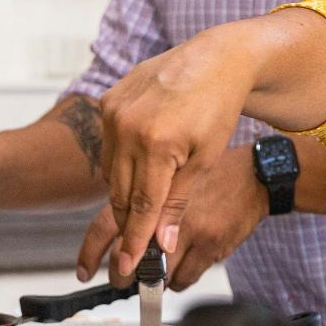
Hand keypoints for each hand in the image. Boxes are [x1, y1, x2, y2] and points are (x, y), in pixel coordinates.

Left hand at [74, 143, 266, 289]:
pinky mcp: (210, 245)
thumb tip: (123, 237)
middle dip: (124, 277)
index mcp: (149, 196)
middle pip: (128, 259)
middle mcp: (163, 214)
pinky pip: (185, 279)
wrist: (256, 176)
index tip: (84, 272)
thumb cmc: (213, 177)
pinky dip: (181, 279)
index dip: (90, 253)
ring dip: (159, 278)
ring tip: (167, 267)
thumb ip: (147, 205)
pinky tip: (188, 266)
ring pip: (158, 275)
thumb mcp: (172, 180)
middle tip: (125, 280)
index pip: (105, 226)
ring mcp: (187, 230)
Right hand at [96, 26, 261, 276]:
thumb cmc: (217, 108)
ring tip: (139, 209)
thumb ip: (178, 202)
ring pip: (110, 171)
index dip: (134, 240)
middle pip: (119, 192)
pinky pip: (108, 145)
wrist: (215, 59)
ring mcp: (114, 111)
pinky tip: (137, 167)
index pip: (141, 206)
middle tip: (131, 248)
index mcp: (157, 144)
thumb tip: (161, 244)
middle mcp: (128, 127)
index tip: (129, 266)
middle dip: (126, 222)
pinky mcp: (108, 100)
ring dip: (122, 192)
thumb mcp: (205, 159)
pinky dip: (120, 162)